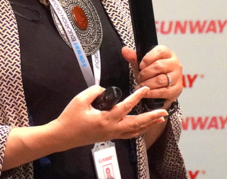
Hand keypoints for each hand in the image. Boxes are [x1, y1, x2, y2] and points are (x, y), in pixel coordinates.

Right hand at [53, 85, 167, 148]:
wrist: (63, 136)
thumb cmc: (70, 118)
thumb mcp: (80, 100)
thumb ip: (95, 91)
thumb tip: (105, 90)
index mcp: (105, 119)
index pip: (125, 107)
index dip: (136, 97)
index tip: (145, 89)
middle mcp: (111, 129)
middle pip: (136, 124)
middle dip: (151, 117)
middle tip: (163, 111)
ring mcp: (111, 134)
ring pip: (134, 131)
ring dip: (148, 124)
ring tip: (160, 119)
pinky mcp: (109, 136)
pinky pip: (128, 134)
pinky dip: (139, 130)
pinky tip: (144, 127)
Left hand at [122, 45, 182, 109]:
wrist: (162, 87)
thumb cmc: (153, 73)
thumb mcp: (143, 64)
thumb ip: (134, 57)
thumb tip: (124, 50)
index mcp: (168, 53)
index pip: (160, 51)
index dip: (148, 58)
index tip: (140, 65)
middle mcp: (175, 63)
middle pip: (159, 66)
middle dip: (145, 73)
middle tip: (139, 77)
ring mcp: (177, 76)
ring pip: (161, 79)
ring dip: (148, 84)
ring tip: (141, 85)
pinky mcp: (177, 89)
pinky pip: (163, 91)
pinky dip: (152, 93)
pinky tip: (145, 92)